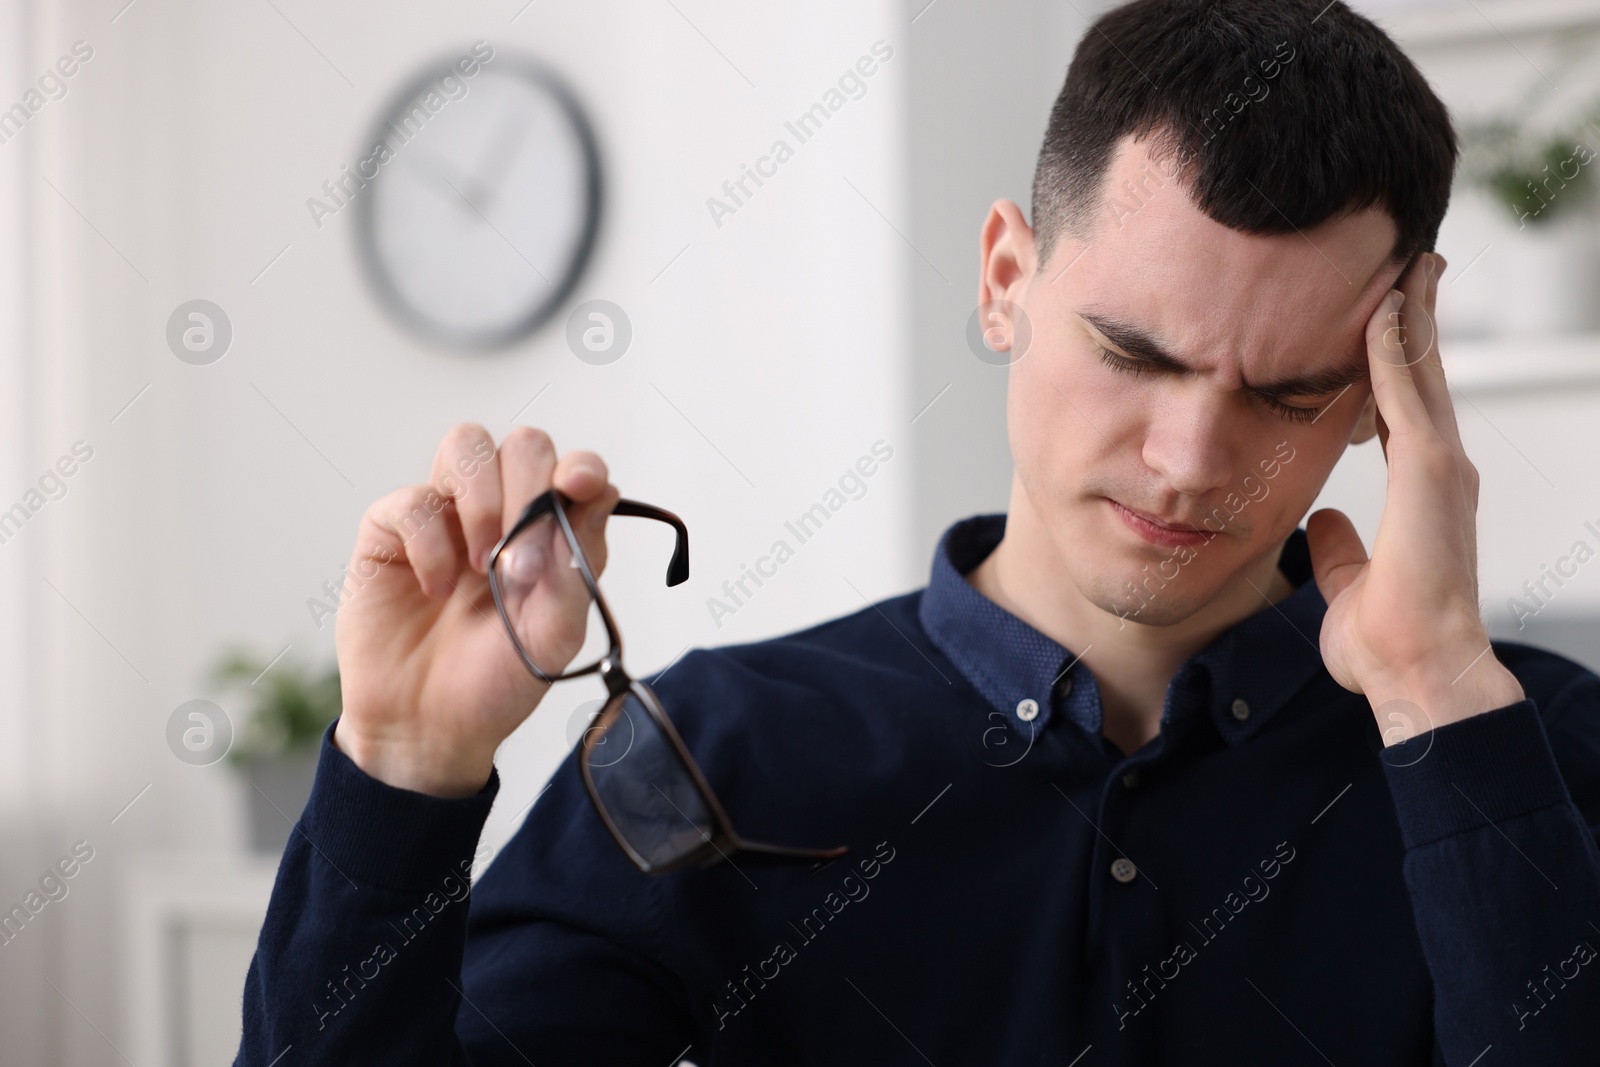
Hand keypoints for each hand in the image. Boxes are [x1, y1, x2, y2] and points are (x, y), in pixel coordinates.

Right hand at [332, 425, 619, 795]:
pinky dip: (428, 542)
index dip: (580, 467)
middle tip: (518, 560)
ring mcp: (447, 515)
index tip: (578, 487)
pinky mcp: (391, 530)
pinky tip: (436, 589)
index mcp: (552, 533)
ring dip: (482, 498)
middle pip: (524, 444)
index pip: (574, 469)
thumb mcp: (554, 634)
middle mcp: (503, 512)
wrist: (429, 727)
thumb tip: (596, 496)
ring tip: (481, 565)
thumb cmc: (497, 680)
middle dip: (527, 490)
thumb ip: (577, 566)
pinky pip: (412, 498)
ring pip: (467, 443)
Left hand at [1307, 253, 1523, 741]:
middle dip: (1417, 323)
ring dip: (1413, 317)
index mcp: (1421, 493)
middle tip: (1413, 269)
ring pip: (1424, 372)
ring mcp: (1441, 467)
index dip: (1395, 368)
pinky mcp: (1432, 472)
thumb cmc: (1388, 641)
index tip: (1384, 326)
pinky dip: (1396, 349)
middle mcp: (1439, 471)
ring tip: (1407, 265)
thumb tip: (1322, 523)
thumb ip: (1339, 550)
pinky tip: (1383, 309)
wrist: (1417, 672)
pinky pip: (1408, 394)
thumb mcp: (1350, 583)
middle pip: (1424, 378)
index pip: (1404, 412)